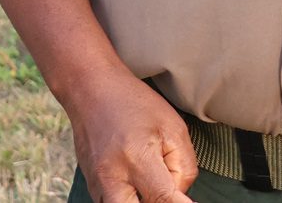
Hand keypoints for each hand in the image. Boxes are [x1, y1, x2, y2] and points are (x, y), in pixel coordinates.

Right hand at [65, 70, 197, 201]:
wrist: (91, 90)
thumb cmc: (136, 104)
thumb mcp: (173, 127)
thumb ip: (184, 167)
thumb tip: (180, 196)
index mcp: (137, 158)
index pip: (164, 200)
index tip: (190, 202)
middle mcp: (112, 177)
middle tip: (166, 190)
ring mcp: (97, 184)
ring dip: (140, 202)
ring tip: (150, 183)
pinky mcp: (91, 186)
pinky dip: (128, 200)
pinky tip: (137, 184)